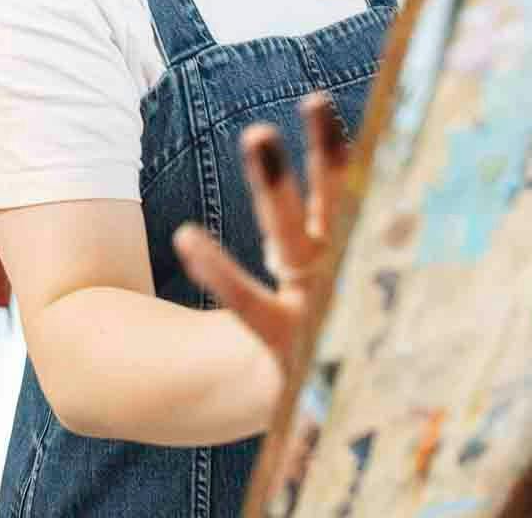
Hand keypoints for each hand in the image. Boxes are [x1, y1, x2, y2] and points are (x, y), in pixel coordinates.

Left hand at [171, 92, 348, 362]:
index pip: (343, 199)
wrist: (318, 434)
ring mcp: (322, 319)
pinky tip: (187, 237)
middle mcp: (342, 284)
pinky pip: (253, 308)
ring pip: (298, 240)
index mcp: (345, 266)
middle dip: (328, 156)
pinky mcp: (293, 357)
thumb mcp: (308, 299)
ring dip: (279, 187)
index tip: (320, 103)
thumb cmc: (311, 352)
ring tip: (259, 131)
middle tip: (313, 97)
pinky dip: (223, 274)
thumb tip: (305, 172)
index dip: (335, 154)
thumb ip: (312, 241)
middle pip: (338, 208)